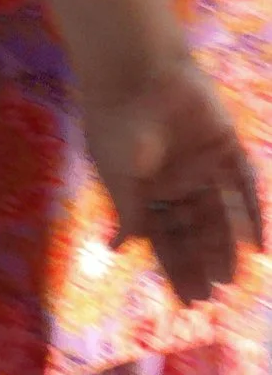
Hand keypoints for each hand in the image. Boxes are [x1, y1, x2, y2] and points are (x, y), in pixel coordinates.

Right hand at [83, 57, 264, 303]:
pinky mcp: (226, 150)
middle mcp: (174, 182)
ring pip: (217, 216)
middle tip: (210, 298)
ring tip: (230, 280)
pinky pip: (244, 188)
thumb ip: (127, 211)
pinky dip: (251, 215)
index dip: (174, 268)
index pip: (162, 237)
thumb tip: (118, 249)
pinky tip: (257, 246)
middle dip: (199, 264)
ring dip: (223, 247)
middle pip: (190, 231)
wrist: (140, 74)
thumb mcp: (117, 173)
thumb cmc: (119, 125)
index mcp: (143, 189)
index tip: (186, 300)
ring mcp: (202, 167)